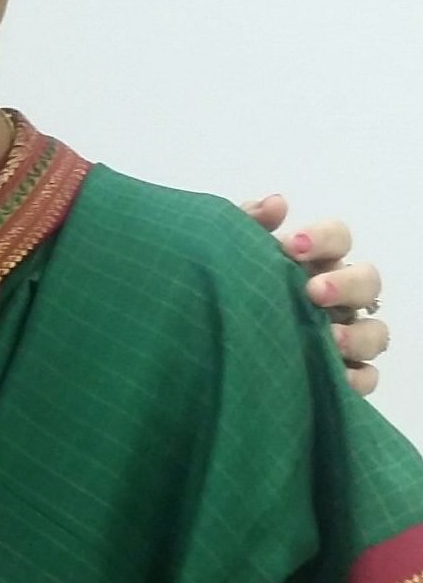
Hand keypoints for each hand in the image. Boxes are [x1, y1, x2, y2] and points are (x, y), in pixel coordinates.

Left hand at [242, 197, 387, 395]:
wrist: (206, 350)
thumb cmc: (229, 293)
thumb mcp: (230, 255)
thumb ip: (249, 223)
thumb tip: (276, 204)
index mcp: (316, 264)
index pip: (338, 238)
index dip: (323, 238)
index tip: (292, 245)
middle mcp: (337, 299)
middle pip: (367, 281)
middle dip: (345, 284)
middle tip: (312, 291)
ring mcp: (344, 339)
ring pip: (376, 332)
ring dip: (357, 334)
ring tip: (328, 340)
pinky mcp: (341, 377)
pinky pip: (366, 378)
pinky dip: (357, 378)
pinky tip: (334, 376)